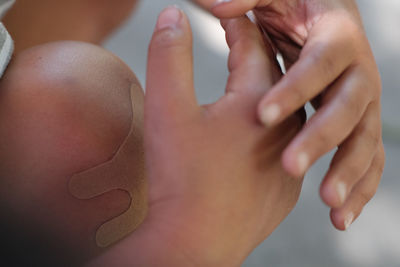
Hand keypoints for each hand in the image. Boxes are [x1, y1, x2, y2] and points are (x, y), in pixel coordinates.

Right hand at [89, 7, 303, 265]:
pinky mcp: (286, 188)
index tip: (228, 15)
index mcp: (256, 101)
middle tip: (242, 38)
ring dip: (268, 93)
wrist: (196, 242)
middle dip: (256, 53)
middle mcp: (284, 126)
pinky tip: (259, 136)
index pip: (252, 46)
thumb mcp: (167, 107)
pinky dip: (271, 132)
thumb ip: (169, 55)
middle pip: (274, 76)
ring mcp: (289, 159)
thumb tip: (173, 15)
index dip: (237, 25)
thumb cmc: (180, 174)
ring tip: (251, 84)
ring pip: (283, 113)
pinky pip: (285, 147)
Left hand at [203, 0, 384, 230]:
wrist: (318, 17)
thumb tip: (218, 7)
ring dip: (349, 172)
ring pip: (364, 138)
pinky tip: (341, 216)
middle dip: (320, 137)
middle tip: (288, 165)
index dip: (296, 88)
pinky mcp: (357, 123)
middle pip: (348, 106)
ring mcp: (360, 101)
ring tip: (330, 204)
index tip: (263, 115)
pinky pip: (367, 157)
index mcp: (336, 36)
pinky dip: (359, 185)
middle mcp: (357, 70)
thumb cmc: (289, 4)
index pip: (321, 63)